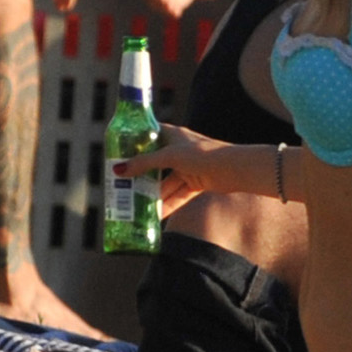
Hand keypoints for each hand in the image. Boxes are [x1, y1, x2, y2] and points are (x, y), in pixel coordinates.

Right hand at [109, 124, 236, 216]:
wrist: (233, 168)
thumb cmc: (202, 154)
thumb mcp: (169, 156)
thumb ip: (144, 163)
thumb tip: (118, 170)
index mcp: (172, 134)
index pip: (149, 135)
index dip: (134, 143)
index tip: (118, 154)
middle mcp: (179, 150)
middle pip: (154, 164)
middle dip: (140, 176)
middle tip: (122, 187)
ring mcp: (188, 167)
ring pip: (166, 183)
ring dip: (153, 195)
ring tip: (136, 207)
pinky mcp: (196, 183)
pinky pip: (178, 195)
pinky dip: (169, 204)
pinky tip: (157, 216)